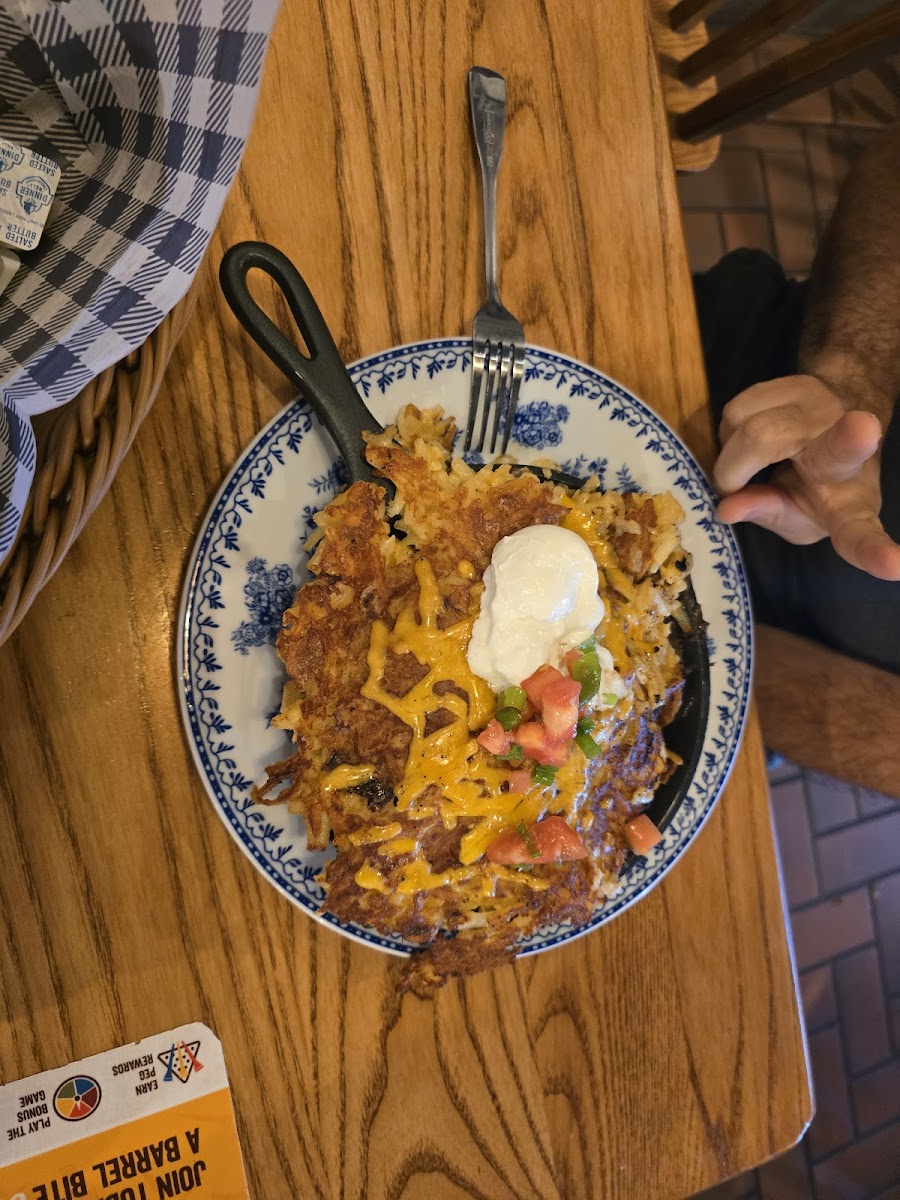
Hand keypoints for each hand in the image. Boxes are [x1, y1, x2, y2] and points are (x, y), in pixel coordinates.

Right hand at [713, 374, 899, 580]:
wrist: (844, 423)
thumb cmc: (818, 487)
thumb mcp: (796, 517)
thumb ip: (765, 514)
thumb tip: (725, 508)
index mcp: (852, 505)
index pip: (861, 532)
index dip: (874, 551)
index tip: (895, 566)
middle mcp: (850, 448)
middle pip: (767, 442)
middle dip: (733, 468)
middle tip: (732, 486)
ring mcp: (827, 406)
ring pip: (745, 425)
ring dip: (730, 450)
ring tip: (749, 462)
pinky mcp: (802, 380)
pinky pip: (738, 409)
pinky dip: (730, 431)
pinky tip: (750, 439)